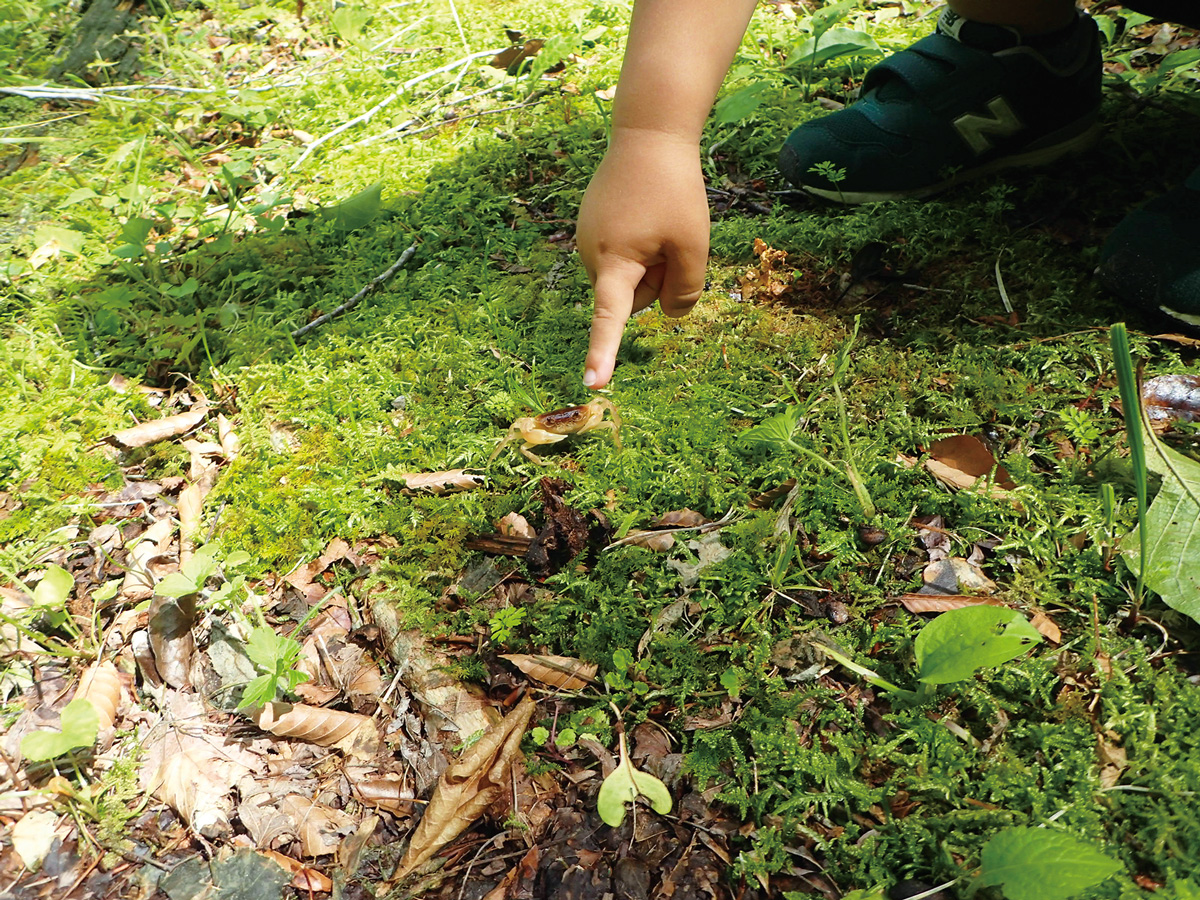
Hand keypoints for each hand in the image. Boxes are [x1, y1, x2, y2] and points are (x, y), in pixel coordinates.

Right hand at [576, 131, 709, 388]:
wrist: (648, 133)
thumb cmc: (673, 188)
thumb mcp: (693, 244)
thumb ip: (686, 290)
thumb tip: (671, 314)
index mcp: (614, 262)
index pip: (610, 318)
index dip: (603, 353)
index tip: (593, 384)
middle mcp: (591, 256)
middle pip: (634, 295)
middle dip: (657, 277)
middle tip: (671, 233)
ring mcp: (588, 240)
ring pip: (630, 275)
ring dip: (650, 258)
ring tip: (657, 215)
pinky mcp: (593, 227)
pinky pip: (624, 254)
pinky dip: (641, 242)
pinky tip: (646, 209)